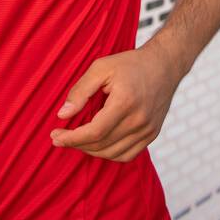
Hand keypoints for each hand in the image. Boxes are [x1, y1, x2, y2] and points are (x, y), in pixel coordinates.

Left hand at [50, 45, 181, 161]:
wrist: (165, 65)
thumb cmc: (131, 64)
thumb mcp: (101, 68)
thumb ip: (80, 91)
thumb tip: (63, 114)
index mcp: (125, 102)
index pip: (94, 132)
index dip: (71, 138)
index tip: (55, 136)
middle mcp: (139, 120)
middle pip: (101, 145)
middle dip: (76, 144)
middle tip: (61, 137)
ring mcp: (148, 129)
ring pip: (113, 154)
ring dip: (91, 150)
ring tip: (78, 139)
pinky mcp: (152, 134)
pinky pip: (127, 155)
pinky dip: (109, 154)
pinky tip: (98, 143)